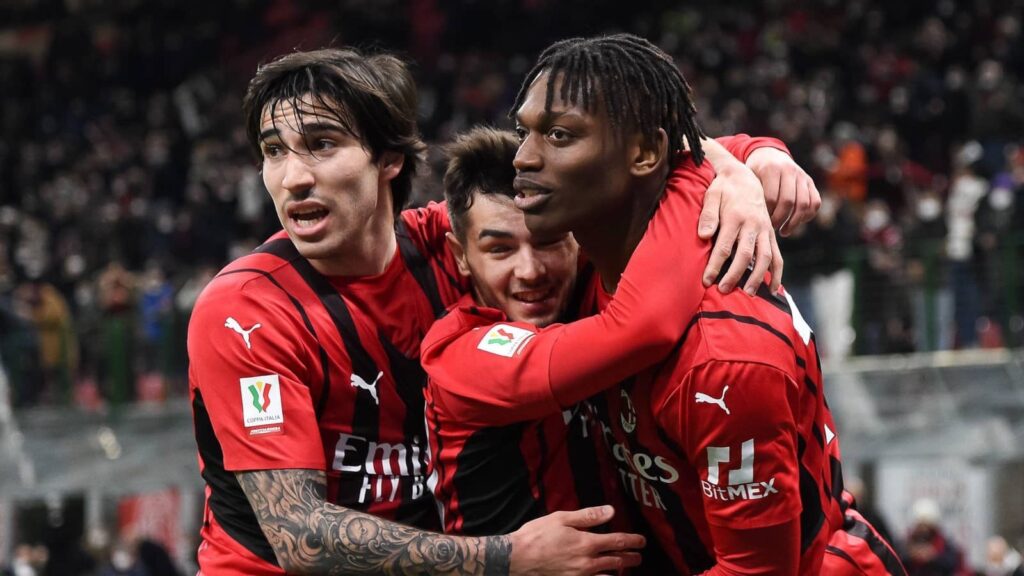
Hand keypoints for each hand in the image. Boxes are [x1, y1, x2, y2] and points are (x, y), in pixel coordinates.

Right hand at [508, 506, 643, 575]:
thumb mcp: (562, 518)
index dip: (633, 541)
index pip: (618, 542)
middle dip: (630, 558)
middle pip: (617, 561)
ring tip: (625, 568)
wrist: (517, 559)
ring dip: (620, 571)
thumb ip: (589, 516)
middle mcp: (587, 563)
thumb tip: (610, 511)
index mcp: (587, 543)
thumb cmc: (537, 536)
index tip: (642, 541)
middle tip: (638, 556)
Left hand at [698, 159, 779, 294]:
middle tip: (723, 291)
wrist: (745, 178)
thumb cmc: (723, 189)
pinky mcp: (771, 234)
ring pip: (765, 257)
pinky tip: (773, 289)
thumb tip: (703, 235)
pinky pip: (777, 256)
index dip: (715, 265)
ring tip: (749, 294)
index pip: (725, 246)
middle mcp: (753, 224)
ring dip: (758, 277)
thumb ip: (708, 215)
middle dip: (734, 275)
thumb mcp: (712, 195)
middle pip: (745, 254)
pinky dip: (777, 273)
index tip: (706, 281)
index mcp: (736, 216)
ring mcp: (765, 230)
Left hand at [745, 147, 821, 235]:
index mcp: (770, 169)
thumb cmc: (754, 172)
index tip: (761, 222)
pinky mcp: (810, 181)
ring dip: (795, 222)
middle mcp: (789, 170)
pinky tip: (795, 223)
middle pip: (788, 201)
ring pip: (804, 203)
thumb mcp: (748, 178)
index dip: (767, 214)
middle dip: (780, 219)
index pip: (771, 198)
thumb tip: (748, 221)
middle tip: (772, 228)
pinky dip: (807, 216)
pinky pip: (815, 202)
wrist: (769, 155)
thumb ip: (749, 194)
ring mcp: (801, 175)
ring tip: (784, 231)